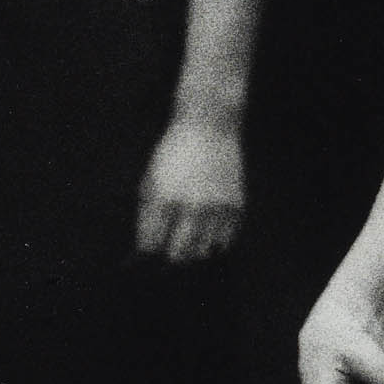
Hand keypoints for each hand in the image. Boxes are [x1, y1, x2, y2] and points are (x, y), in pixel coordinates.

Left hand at [136, 117, 245, 260]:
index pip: (152, 244)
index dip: (148, 250)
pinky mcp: (236, 206)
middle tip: (170, 252)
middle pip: (179, 254)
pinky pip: (225, 240)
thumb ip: (148, 214)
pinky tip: (209, 235)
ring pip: (203, 251)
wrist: (210, 127)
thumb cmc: (174, 153)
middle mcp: (192, 208)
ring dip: (193, 251)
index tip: (150, 249)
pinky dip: (215, 243)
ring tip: (190, 244)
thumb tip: (148, 248)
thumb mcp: (151, 179)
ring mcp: (217, 208)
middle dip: (171, 255)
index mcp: (164, 200)